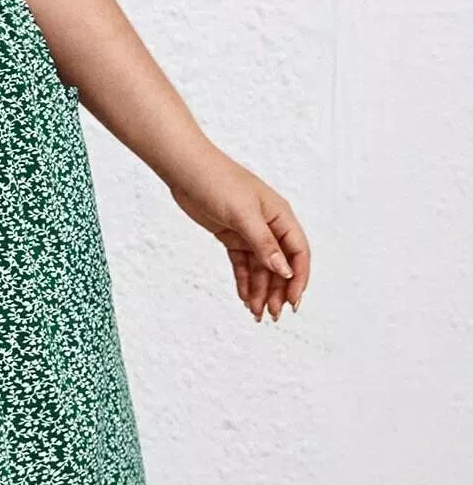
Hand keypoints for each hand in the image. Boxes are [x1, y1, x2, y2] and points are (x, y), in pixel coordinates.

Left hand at [168, 149, 311, 321]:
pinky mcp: (231, 235)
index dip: (299, 279)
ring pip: (261, 267)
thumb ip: (264, 244)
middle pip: (281, 264)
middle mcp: (268, 225)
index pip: (298, 252)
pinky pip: (242, 263)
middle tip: (272, 315)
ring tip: (255, 313)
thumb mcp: (243, 214)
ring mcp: (249, 231)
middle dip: (278, 290)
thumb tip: (285, 270)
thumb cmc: (217, 181)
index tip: (292, 303)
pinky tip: (244, 297)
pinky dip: (244, 280)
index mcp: (280, 215)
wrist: (185, 169)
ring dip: (260, 290)